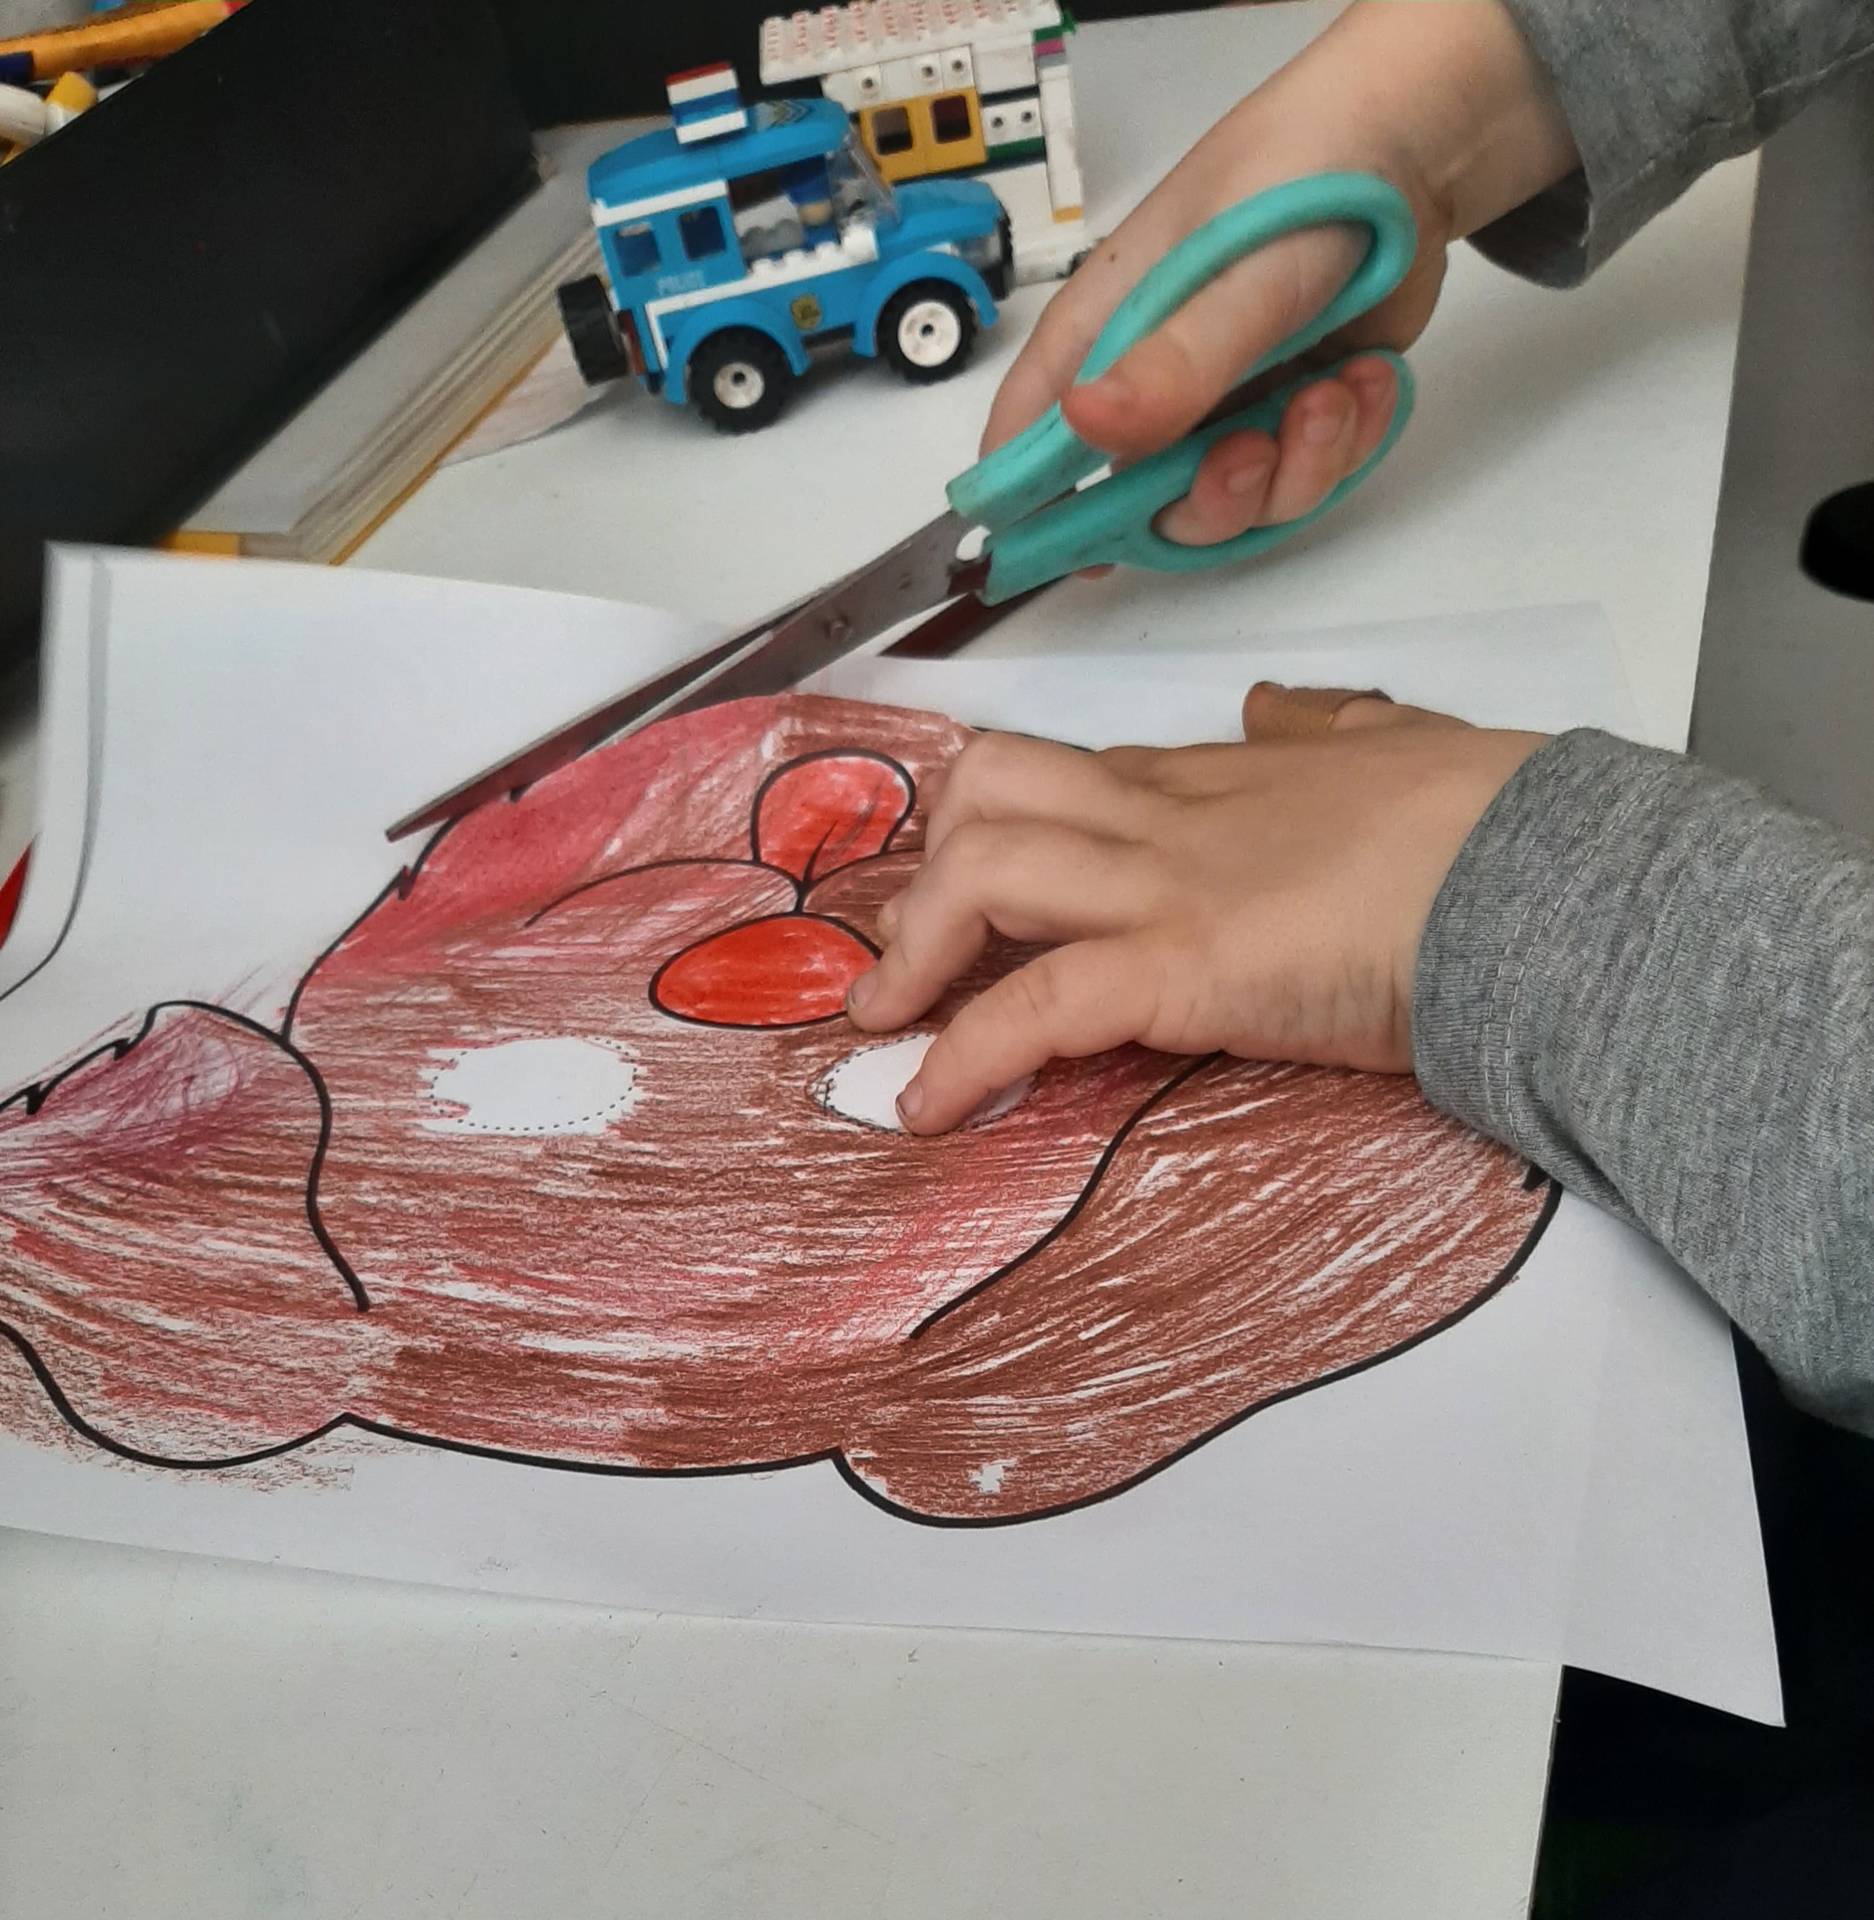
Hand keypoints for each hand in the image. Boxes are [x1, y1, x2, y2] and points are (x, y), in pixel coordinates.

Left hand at [844, 686, 1547, 1133]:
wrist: (1554, 883)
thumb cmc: (1497, 828)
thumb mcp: (1397, 745)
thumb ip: (1325, 730)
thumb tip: (1278, 710)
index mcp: (1218, 774)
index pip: (1068, 776)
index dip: (996, 824)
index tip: (960, 882)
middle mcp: (1170, 819)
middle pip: (992, 793)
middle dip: (928, 866)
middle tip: (908, 950)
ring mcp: (1169, 887)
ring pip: (983, 873)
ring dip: (914, 952)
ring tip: (885, 1026)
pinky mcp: (1182, 967)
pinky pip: (1033, 1007)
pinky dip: (963, 1055)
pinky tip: (929, 1104)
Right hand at [982, 2, 1577, 549]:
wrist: (1416, 145)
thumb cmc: (1298, 188)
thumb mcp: (1233, 277)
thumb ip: (1171, 364)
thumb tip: (1087, 430)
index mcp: (1102, 341)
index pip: (1027, 444)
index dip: (1035, 512)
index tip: (1076, 557)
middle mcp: (1151, 386)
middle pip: (1145, 506)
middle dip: (1209, 500)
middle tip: (1256, 451)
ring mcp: (1224, 407)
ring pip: (1238, 505)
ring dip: (1297, 467)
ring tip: (1336, 392)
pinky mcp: (1289, 416)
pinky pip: (1306, 480)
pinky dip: (1346, 444)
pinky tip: (1368, 379)